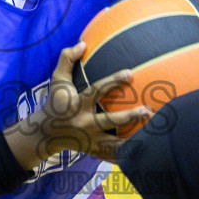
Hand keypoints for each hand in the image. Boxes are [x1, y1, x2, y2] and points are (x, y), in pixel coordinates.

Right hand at [5, 43, 149, 169]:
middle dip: (129, 116)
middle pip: (110, 120)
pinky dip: (127, 155)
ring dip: (133, 139)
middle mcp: (84, 123)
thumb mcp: (57, 80)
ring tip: (152, 135)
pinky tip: (144, 152)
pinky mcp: (93, 150)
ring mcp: (90, 139)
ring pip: (114, 141)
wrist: (45, 134)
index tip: (130, 73)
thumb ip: (66, 59)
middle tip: (147, 109)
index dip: (113, 82)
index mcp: (77, 105)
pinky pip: (112, 154)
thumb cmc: (55, 103)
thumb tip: (82, 43)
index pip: (97, 91)